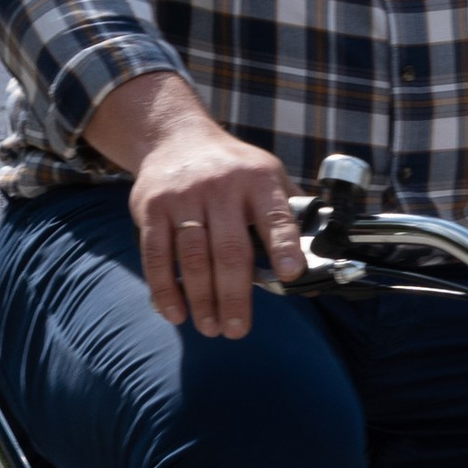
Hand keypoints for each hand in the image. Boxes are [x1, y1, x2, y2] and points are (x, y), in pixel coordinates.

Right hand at [127, 100, 307, 337]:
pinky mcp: (152, 207)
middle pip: (230, 249)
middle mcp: (221, 186)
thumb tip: (316, 268)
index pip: (276, 216)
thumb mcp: (268, 175)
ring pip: (193, 257)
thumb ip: (290, 215)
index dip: (284, 247)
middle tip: (237, 330)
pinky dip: (164, 288)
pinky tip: (174, 312)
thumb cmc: (233, 169)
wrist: (176, 137)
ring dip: (201, 299)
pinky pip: (156, 254)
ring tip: (209, 327)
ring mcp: (183, 196)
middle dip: (234, 295)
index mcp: (259, 180)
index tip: (291, 275)